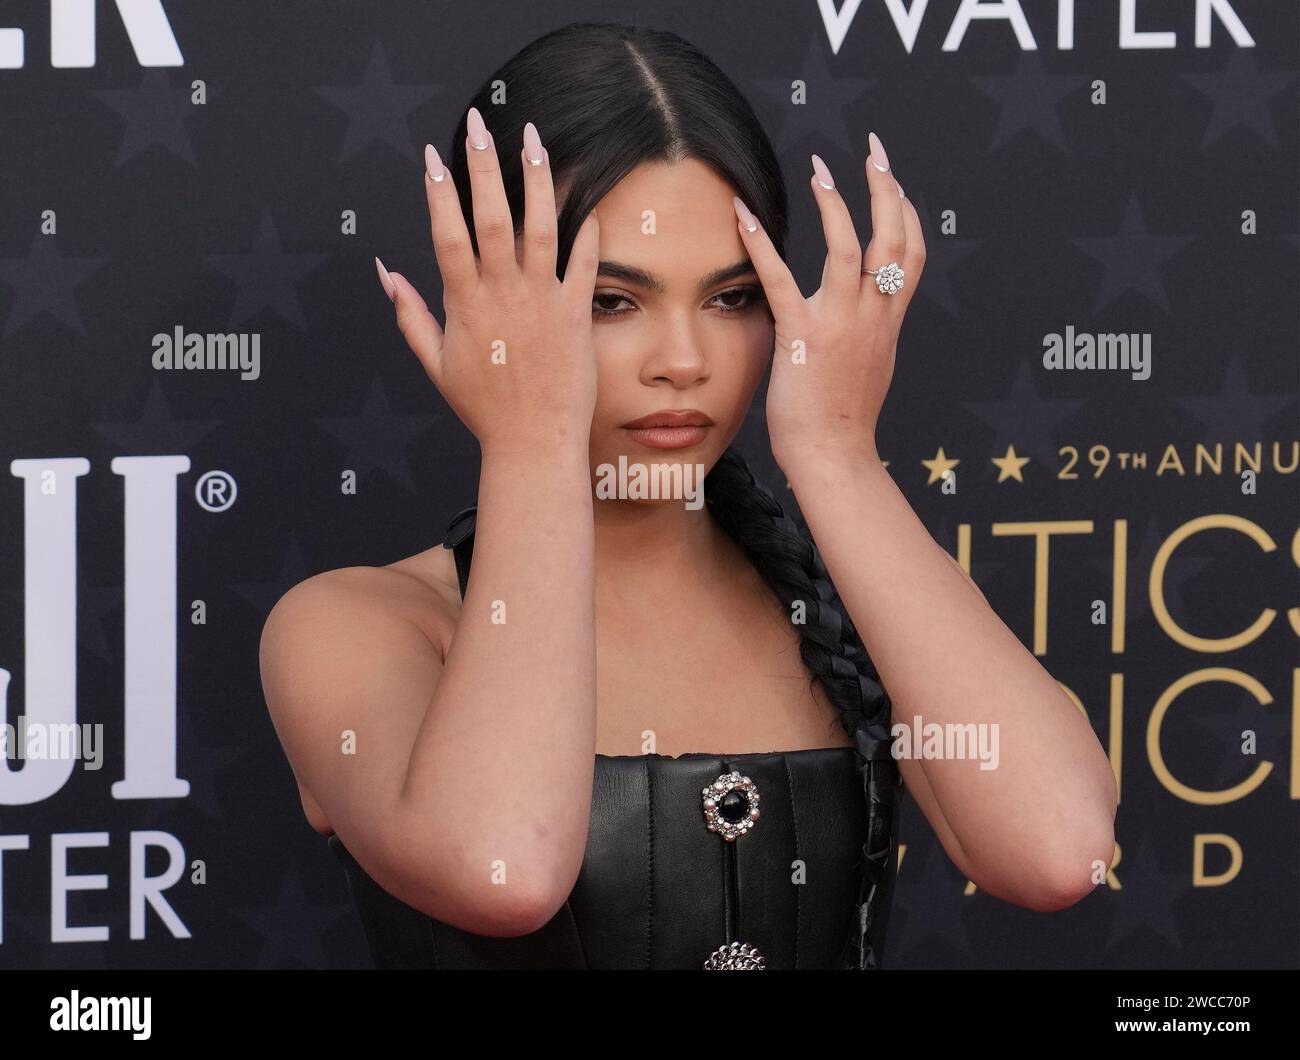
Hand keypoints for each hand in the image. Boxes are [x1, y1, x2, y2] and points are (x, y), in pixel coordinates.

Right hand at [375, 108, 600, 456]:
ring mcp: (542, 302)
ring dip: (535, 179)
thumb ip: (409, 314)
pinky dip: (586, 229)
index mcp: (464, 305)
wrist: (533, 443)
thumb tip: (385, 272)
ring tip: (533, 138)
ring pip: (539, 228)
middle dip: (483, 167)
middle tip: (479, 125)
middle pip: (491, 218)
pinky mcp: (575, 315)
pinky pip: (585, 263)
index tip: (434, 156)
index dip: (439, 193)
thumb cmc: (485, 408)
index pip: (447, 235)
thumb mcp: (435, 362)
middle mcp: (502, 296)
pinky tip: (586, 196)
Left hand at [733, 131, 923, 469]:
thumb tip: (864, 323)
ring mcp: (840, 324)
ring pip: (849, 249)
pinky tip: (743, 214)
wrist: (834, 456)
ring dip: (835, 203)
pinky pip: (780, 280)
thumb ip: (869, 337)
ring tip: (821, 169)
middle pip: (894, 239)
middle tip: (875, 151)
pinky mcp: (803, 336)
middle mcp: (873, 316)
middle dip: (887, 188)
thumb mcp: (869, 370)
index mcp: (889, 323)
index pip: (912, 256)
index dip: (908, 215)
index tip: (897, 185)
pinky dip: (761, 243)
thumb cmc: (843, 422)